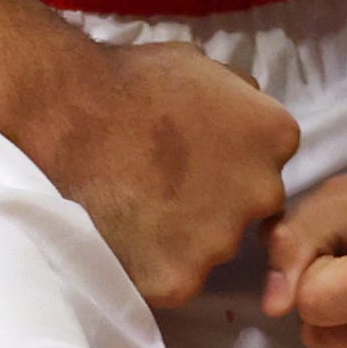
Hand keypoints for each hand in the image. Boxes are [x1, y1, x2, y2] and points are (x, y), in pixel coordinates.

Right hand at [17, 37, 298, 309]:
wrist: (71, 111)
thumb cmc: (132, 80)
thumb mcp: (204, 67)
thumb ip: (238, 99)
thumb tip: (245, 114)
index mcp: (275, 137)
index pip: (266, 162)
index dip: (228, 162)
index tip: (194, 156)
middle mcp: (263, 193)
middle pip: (246, 209)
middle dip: (214, 201)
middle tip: (164, 183)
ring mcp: (222, 241)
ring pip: (210, 247)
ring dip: (183, 235)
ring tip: (137, 205)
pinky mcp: (180, 280)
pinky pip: (171, 279)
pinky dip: (150, 265)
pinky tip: (123, 234)